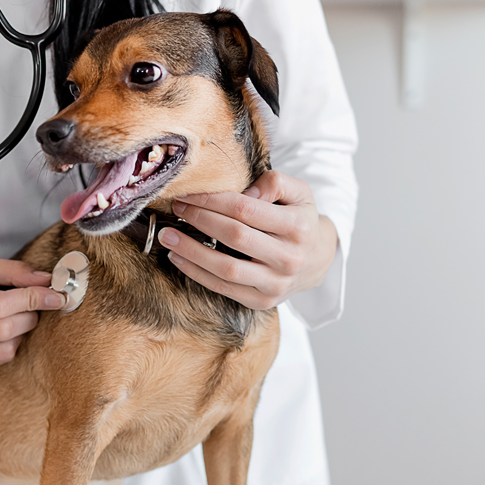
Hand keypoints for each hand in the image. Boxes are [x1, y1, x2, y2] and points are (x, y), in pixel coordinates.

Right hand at [0, 255, 65, 372]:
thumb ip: (14, 270)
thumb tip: (45, 281)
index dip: (32, 300)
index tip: (55, 296)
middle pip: (4, 330)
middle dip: (29, 316)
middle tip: (31, 305)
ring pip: (5, 349)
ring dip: (21, 332)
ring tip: (14, 317)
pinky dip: (9, 344)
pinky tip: (0, 331)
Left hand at [159, 170, 337, 309]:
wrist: (316, 260)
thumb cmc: (300, 220)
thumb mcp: (299, 192)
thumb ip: (275, 182)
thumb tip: (245, 193)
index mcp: (299, 227)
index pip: (247, 210)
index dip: (213, 200)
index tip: (189, 193)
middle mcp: (289, 258)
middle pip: (235, 236)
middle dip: (200, 220)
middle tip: (177, 208)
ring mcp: (276, 284)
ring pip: (227, 268)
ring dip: (192, 252)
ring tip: (168, 236)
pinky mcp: (262, 301)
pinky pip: (223, 288)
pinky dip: (197, 273)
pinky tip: (179, 258)